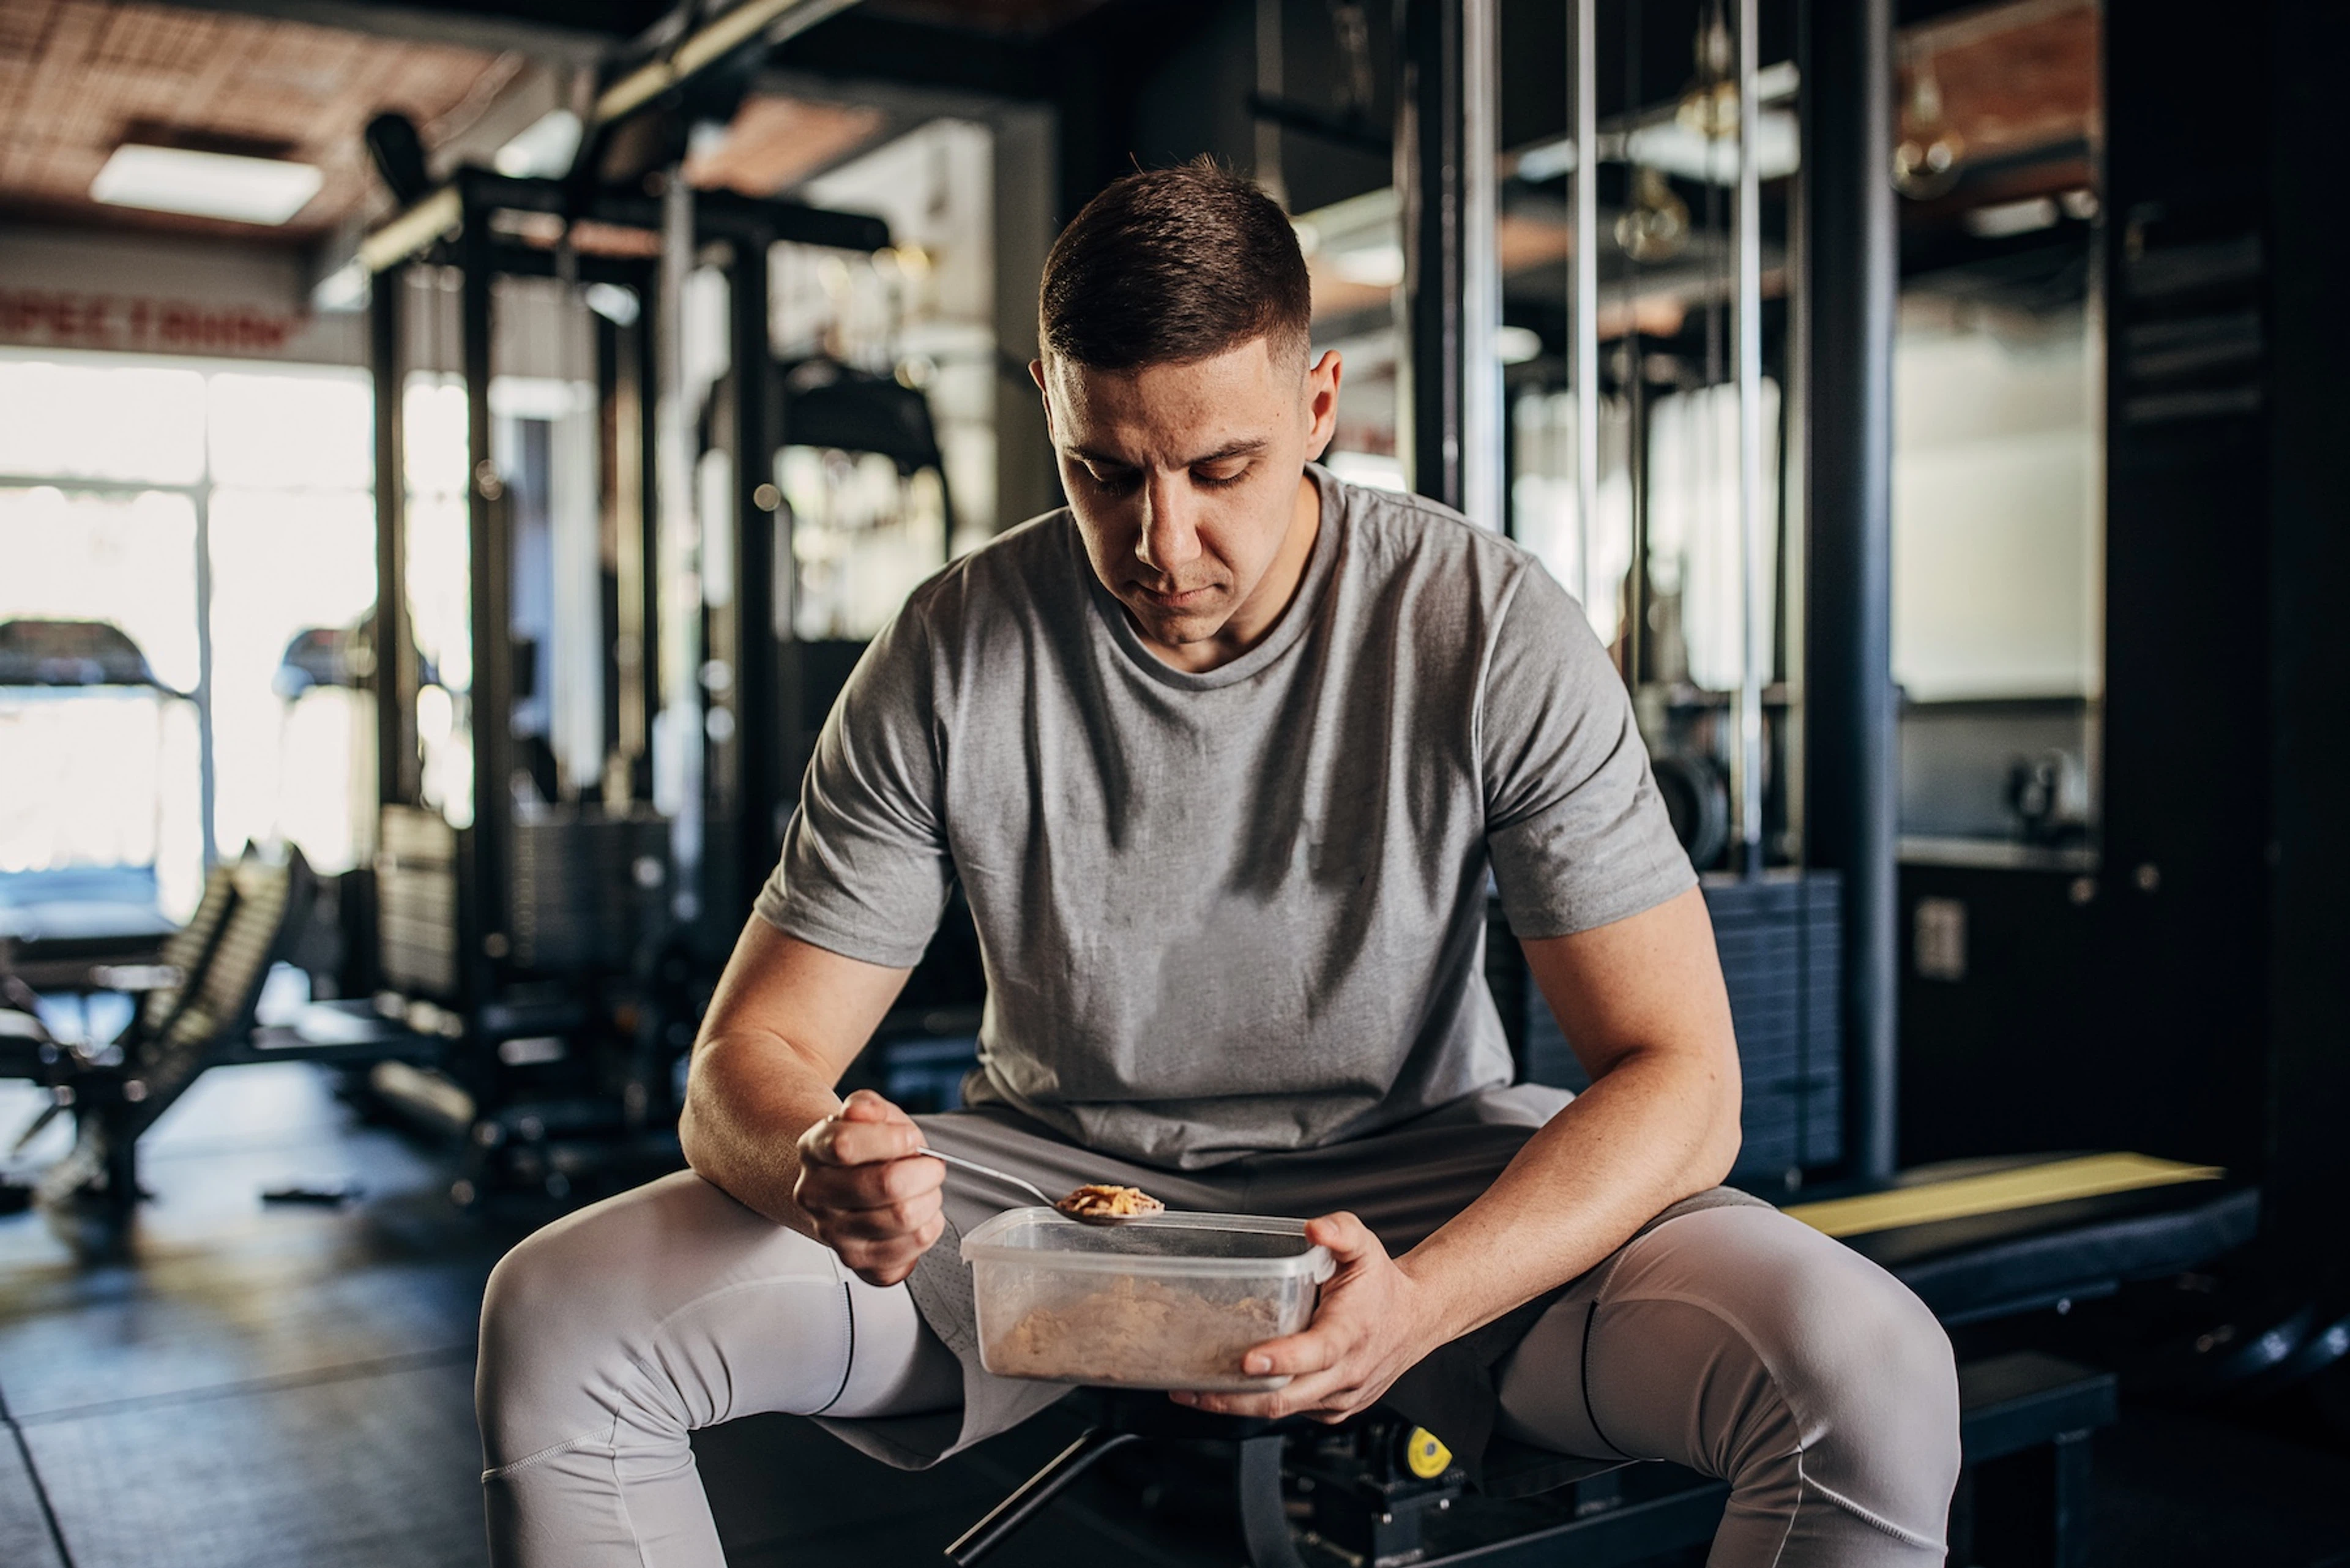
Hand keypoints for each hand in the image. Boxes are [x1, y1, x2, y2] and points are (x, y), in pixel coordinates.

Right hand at [793, 1089, 944, 1286]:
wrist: (844, 1181)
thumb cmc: (866, 1146)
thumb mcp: (870, 1114)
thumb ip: (869, 1106)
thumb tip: (863, 1111)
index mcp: (814, 1149)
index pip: (846, 1145)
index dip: (892, 1139)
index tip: (910, 1138)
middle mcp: (815, 1194)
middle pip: (886, 1186)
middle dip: (925, 1172)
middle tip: (931, 1167)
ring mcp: (831, 1232)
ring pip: (902, 1219)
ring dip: (930, 1200)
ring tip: (925, 1191)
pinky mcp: (854, 1261)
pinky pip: (904, 1256)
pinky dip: (925, 1232)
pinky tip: (918, 1219)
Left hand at [1171, 1212, 1445, 1422]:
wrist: (1416, 1320)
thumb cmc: (1381, 1284)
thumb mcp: (1364, 1246)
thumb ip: (1340, 1230)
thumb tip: (1313, 1228)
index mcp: (1352, 1333)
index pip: (1315, 1353)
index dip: (1281, 1360)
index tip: (1247, 1361)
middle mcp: (1347, 1372)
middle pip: (1286, 1398)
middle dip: (1234, 1398)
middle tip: (1189, 1389)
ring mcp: (1340, 1397)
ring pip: (1284, 1411)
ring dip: (1237, 1405)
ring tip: (1192, 1391)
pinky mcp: (1333, 1408)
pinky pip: (1293, 1412)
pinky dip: (1260, 1405)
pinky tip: (1229, 1390)